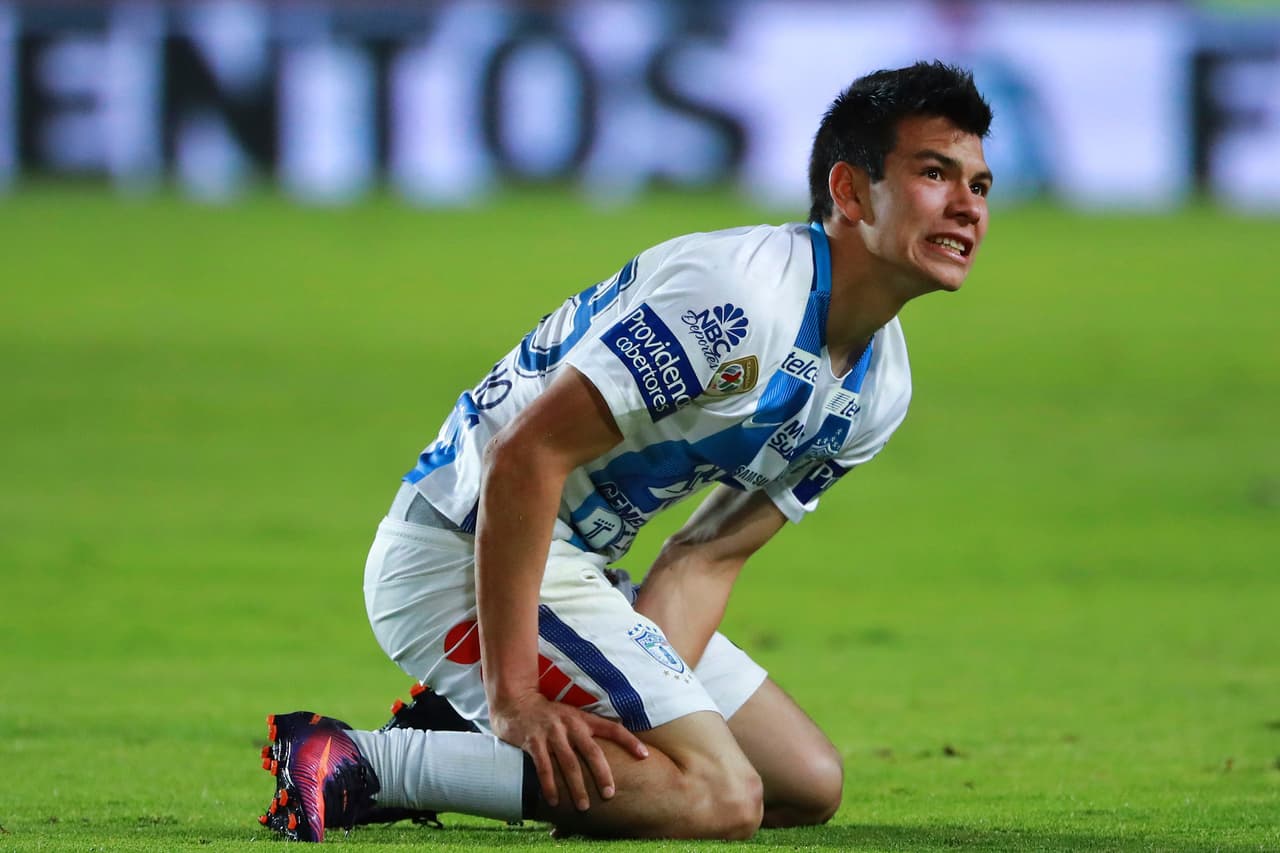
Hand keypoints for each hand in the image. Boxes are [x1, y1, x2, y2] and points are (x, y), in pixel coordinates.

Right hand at [490, 692, 648, 810]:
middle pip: (592, 751)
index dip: (629, 741)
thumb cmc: (549, 714)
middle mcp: (570, 724)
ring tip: (584, 807)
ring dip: (577, 787)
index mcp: (583, 719)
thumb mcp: (572, 715)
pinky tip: (555, 801)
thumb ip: (590, 729)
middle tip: (610, 794)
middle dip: (602, 775)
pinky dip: (550, 786)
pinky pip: (543, 767)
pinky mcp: (533, 741)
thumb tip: (615, 746)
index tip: (645, 755)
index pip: (612, 728)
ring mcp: (551, 733)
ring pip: (569, 763)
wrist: (516, 702)